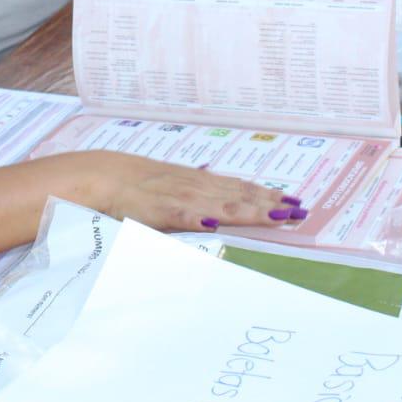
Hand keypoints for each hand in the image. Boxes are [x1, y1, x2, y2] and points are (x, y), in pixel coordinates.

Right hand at [89, 152, 303, 230]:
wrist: (101, 177)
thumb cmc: (136, 189)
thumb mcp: (170, 193)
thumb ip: (193, 206)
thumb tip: (213, 217)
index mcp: (199, 184)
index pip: (240, 190)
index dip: (268, 196)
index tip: (294, 203)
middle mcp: (195, 188)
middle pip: (239, 197)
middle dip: (271, 204)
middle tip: (300, 212)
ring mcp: (179, 197)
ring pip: (220, 205)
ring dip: (249, 210)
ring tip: (277, 215)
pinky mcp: (159, 210)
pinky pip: (182, 215)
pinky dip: (198, 218)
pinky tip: (215, 224)